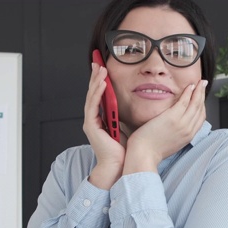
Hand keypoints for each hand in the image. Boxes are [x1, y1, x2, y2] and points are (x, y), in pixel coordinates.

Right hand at [83, 63, 124, 188]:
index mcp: (102, 118)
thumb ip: (125, 114)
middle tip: (97, 60)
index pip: (101, 95)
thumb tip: (136, 103)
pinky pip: (93, 105)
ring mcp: (91, 122)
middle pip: (93, 92)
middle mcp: (94, 118)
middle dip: (95, 76)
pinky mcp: (91, 126)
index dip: (101, 80)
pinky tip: (101, 83)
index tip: (104, 67)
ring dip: (95, 81)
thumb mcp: (126, 126)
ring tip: (100, 68)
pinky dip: (97, 93)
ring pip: (91, 96)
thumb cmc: (123, 150)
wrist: (119, 166)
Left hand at [123, 79, 207, 174]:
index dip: (202, 106)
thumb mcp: (169, 144)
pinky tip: (189, 86)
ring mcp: (182, 124)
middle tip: (203, 85)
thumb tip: (174, 127)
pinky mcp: (173, 118)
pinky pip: (185, 102)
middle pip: (200, 109)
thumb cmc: (151, 150)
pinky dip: (189, 93)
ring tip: (200, 82)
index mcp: (188, 137)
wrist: (144, 155)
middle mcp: (188, 130)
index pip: (200, 118)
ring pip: (195, 104)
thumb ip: (175, 134)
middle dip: (203, 95)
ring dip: (199, 91)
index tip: (201, 97)